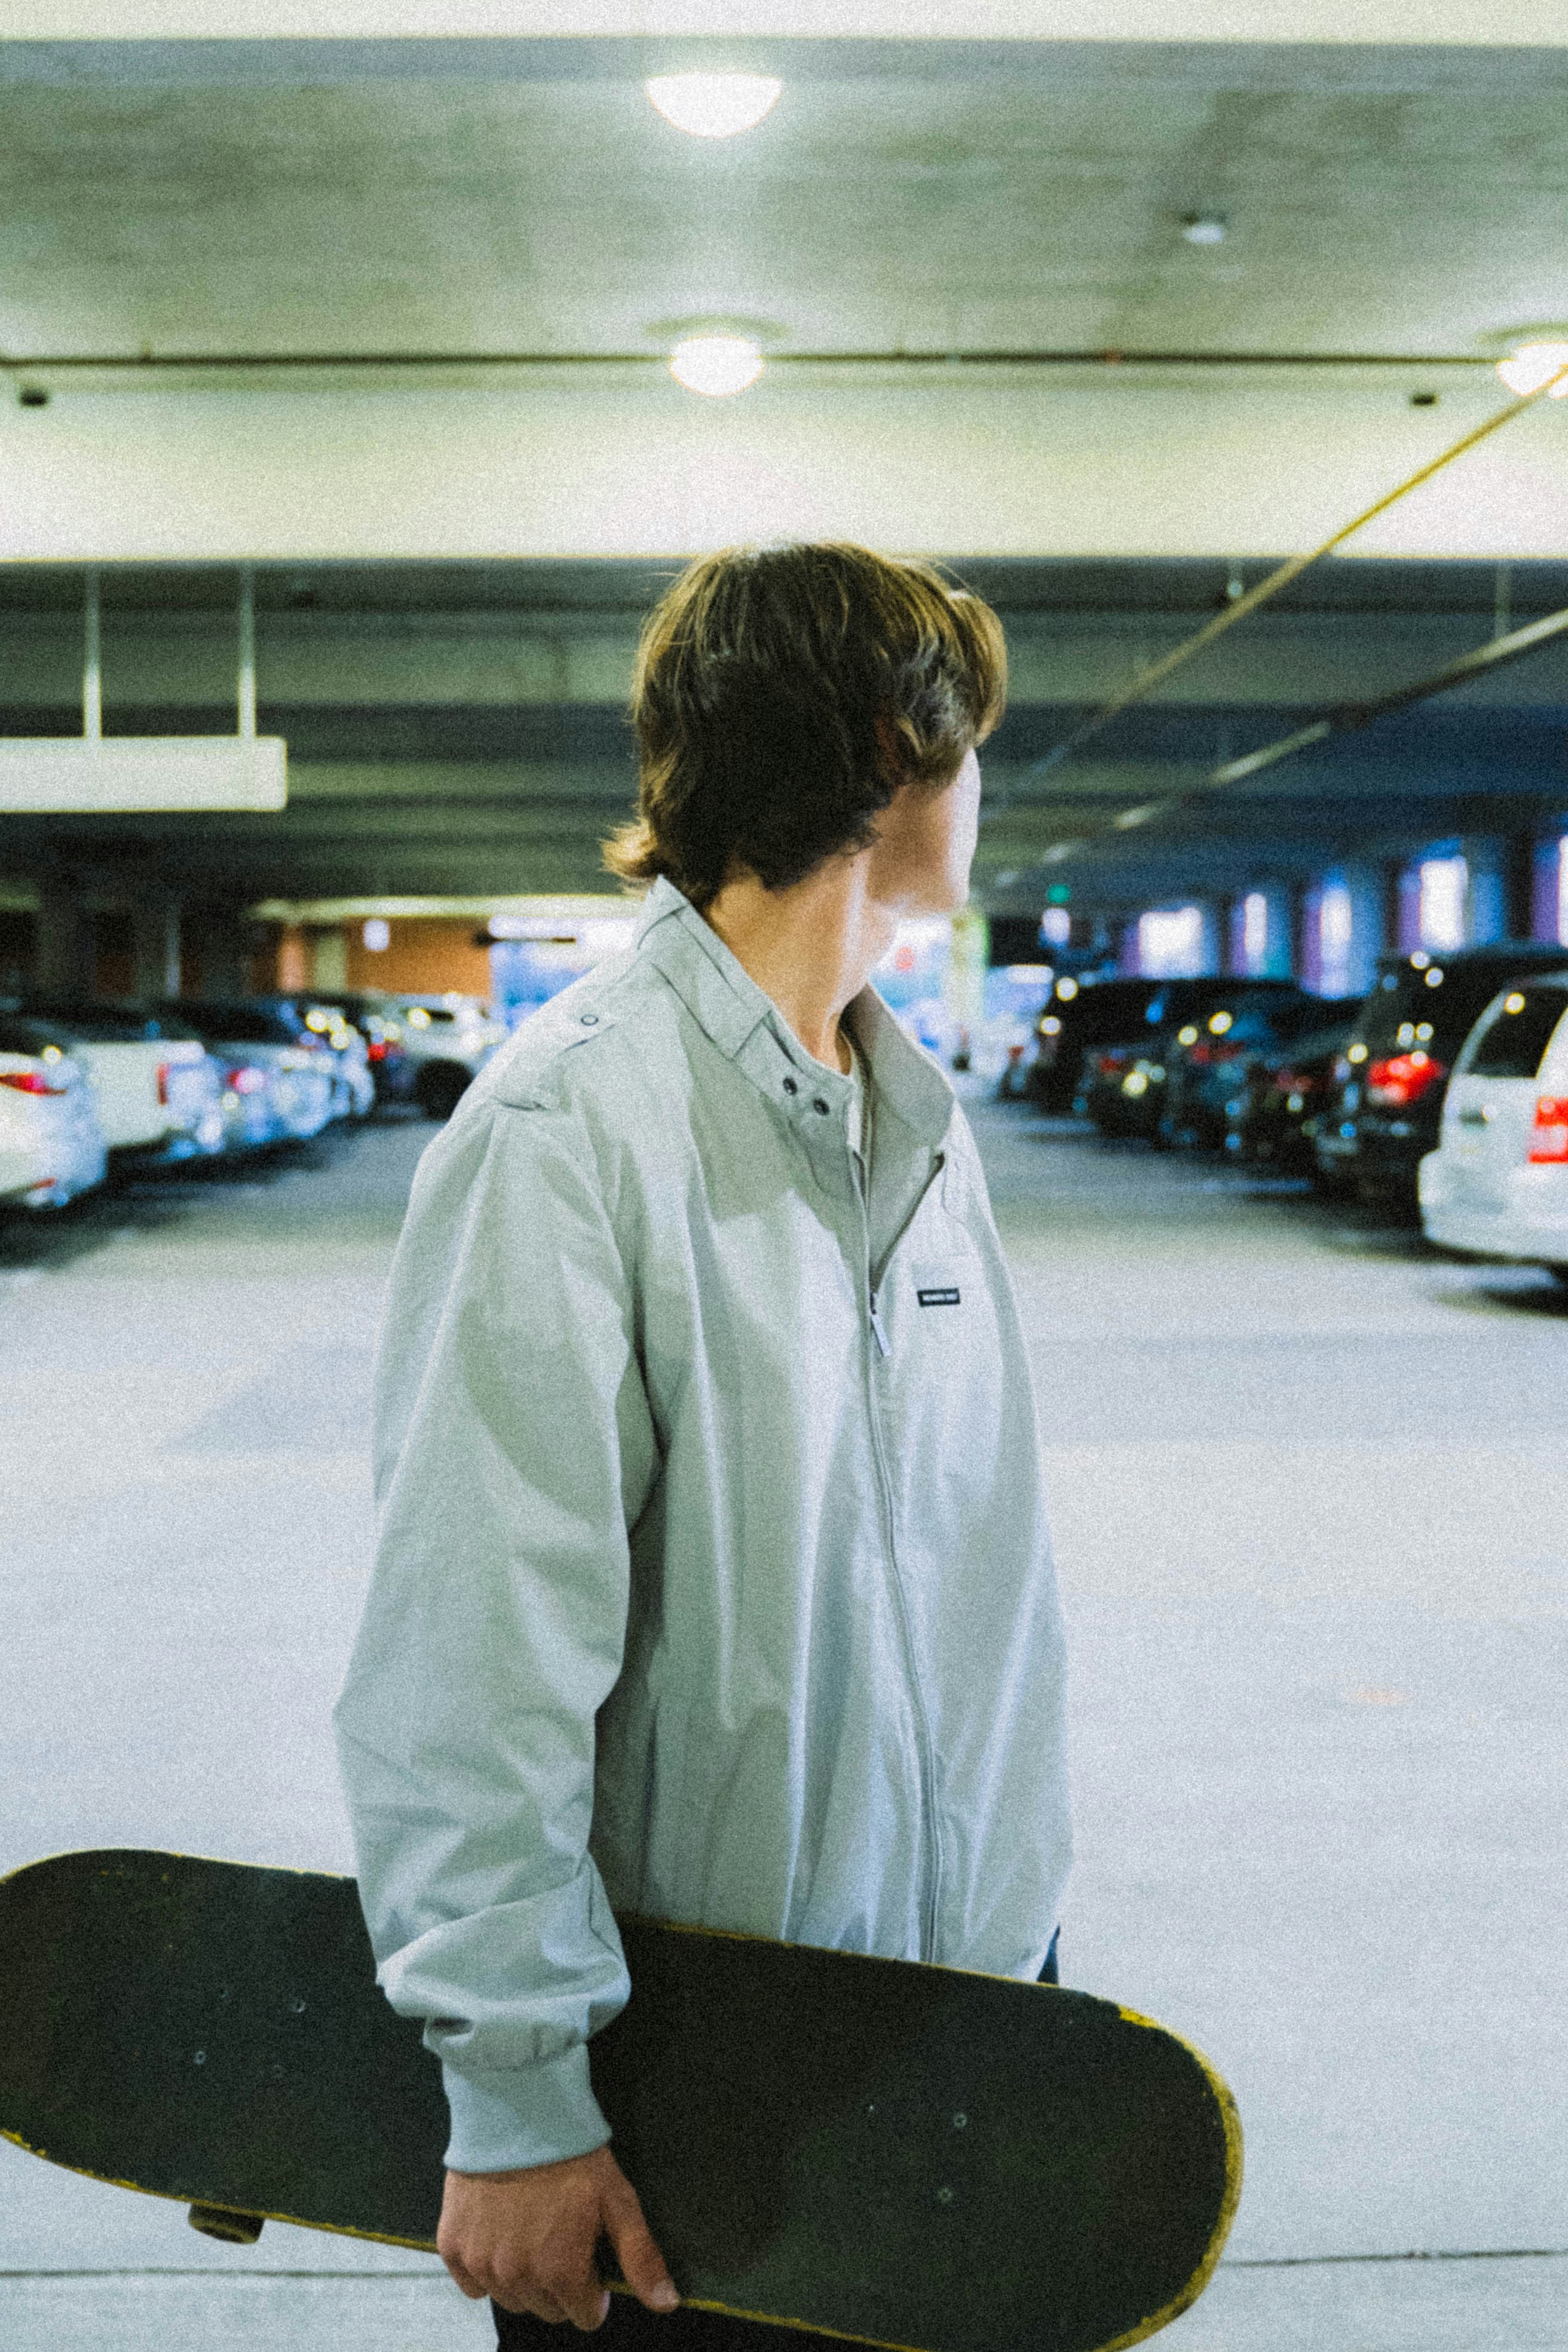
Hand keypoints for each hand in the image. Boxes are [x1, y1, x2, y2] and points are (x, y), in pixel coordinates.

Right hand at [438, 2144, 679, 2329]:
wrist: (515, 2110)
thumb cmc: (573, 2155)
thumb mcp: (617, 2199)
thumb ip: (640, 2257)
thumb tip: (667, 2304)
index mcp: (561, 2272)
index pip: (586, 2316)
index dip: (594, 2288)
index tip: (590, 2254)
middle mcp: (518, 2277)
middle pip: (548, 2309)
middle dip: (560, 2284)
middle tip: (561, 2236)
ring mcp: (482, 2263)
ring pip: (511, 2299)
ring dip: (524, 2278)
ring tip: (532, 2230)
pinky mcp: (453, 2247)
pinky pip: (471, 2285)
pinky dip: (485, 2270)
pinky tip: (498, 2235)